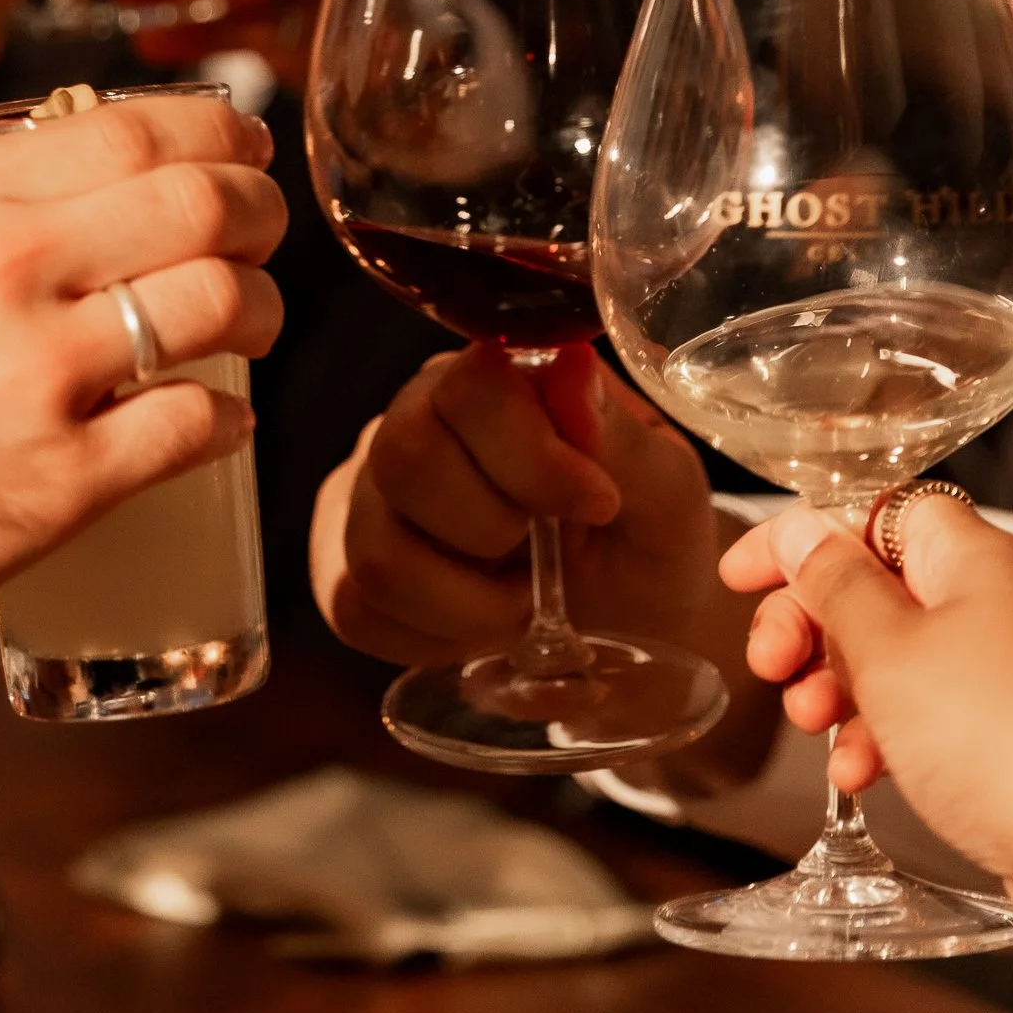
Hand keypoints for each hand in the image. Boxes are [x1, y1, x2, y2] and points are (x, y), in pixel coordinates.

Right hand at [0, 91, 285, 686]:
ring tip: (255, 320)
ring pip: (223, 305)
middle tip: (265, 226)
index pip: (136, 129)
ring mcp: (47, 377)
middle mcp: (14, 270)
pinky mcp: (68, 480)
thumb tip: (69, 175)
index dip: (216, 131)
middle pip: (203, 202)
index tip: (244, 144)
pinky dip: (232, 416)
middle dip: (260, 208)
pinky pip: (199, 424)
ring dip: (263, 308)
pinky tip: (226, 415)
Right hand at [311, 343, 781, 785]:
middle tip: (546, 556)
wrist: (627, 616)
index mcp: (495, 376)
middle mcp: (412, 416)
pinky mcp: (343, 568)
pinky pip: (358, 610)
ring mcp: (365, 493)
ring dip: (470, 603)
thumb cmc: (646, 535)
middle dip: (495, 532)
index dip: (531, 458)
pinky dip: (435, 638)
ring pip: (378, 550)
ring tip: (521, 598)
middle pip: (405, 459)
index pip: (468, 388)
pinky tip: (478, 622)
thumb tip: (569, 374)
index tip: (597, 505)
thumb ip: (623, 438)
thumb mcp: (669, 493)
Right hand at [722, 495, 1012, 967]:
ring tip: (813, 729)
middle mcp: (1009, 601)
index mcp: (978, 556)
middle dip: (815, 626)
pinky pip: (941, 715)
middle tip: (772, 666)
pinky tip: (863, 775)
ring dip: (846, 687)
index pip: (874, 511)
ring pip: (909, 656)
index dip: (802, 539)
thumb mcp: (888, 651)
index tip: (741, 577)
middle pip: (885, 584)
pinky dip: (893, 735)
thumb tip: (808, 532)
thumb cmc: (1005, 741)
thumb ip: (836, 586)